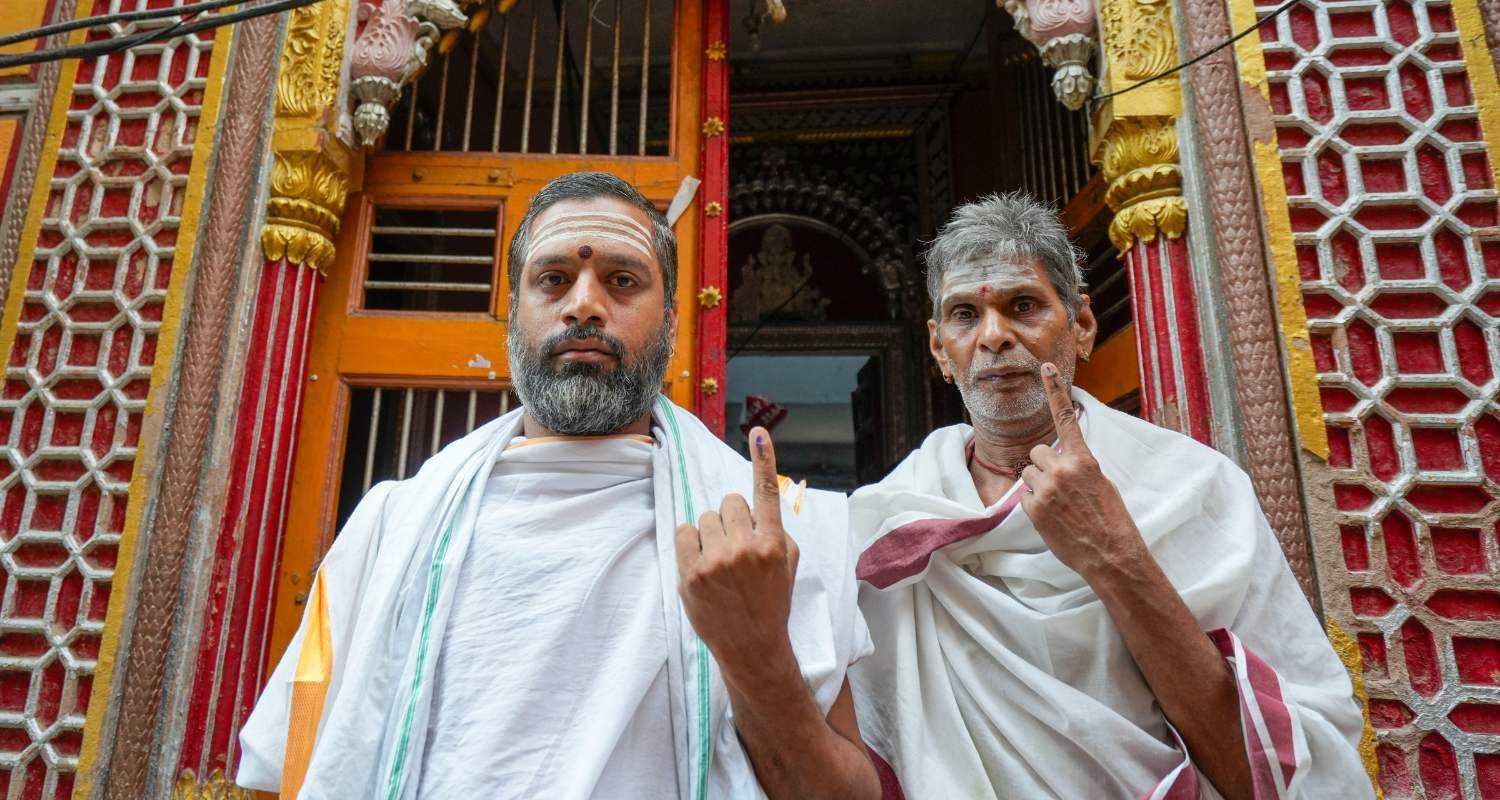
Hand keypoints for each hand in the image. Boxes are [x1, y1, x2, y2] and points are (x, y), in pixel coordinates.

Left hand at [675, 426, 800, 690]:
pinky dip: (691, 541)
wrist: (752, 646)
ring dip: (711, 532)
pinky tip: (701, 561)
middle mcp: (746, 548)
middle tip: (736, 544)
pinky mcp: (692, 574)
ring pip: (705, 517)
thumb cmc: (771, 601)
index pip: (767, 493)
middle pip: (729, 501)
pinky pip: (684, 531)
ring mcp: (716, 561)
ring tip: (720, 560)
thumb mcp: (788, 565)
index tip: (759, 432)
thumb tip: (760, 501)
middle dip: (732, 517)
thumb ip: (776, 531)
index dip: (763, 459)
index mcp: (774, 543)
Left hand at [1018, 363, 1147, 579]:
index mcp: (1084, 460)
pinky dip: (1033, 504)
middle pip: (1037, 452)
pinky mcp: (1033, 508)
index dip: (1055, 390)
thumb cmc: (1111, 520)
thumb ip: (1079, 466)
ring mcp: (1046, 489)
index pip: (1065, 418)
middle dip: (1043, 465)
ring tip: (1058, 504)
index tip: (1045, 367)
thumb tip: (1062, 459)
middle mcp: (1062, 469)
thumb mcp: (1102, 484)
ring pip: (1027, 473)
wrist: (1110, 555)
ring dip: (1037, 484)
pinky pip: (1024, 496)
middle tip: (1059, 486)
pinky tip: (1052, 517)